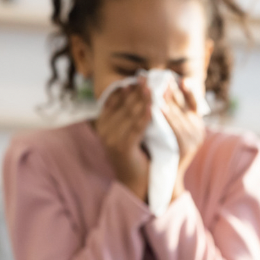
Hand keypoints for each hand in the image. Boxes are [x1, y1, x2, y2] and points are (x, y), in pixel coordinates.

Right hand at [94, 78, 152, 200]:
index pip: (116, 99)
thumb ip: (131, 113)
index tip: (142, 76)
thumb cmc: (139, 155)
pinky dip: (145, 117)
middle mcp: (104, 129)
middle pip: (123, 104)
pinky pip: (136, 128)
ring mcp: (111, 138)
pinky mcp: (121, 147)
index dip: (129, 87)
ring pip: (130, 114)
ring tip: (155, 87)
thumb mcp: (132, 130)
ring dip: (144, 99)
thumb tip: (139, 89)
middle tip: (150, 77)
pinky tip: (154, 107)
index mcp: (104, 122)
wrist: (137, 183)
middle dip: (138, 90)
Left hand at [162, 79, 206, 202]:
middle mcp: (198, 129)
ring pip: (180, 116)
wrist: (165, 177)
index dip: (187, 89)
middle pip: (185, 105)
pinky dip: (168, 118)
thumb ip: (169, 111)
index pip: (193, 101)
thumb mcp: (169, 127)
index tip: (178, 77)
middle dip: (171, 91)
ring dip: (168, 101)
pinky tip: (157, 108)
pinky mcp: (186, 149)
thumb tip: (161, 87)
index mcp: (196, 123)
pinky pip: (176, 130)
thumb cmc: (163, 149)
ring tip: (157, 89)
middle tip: (158, 77)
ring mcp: (194, 140)